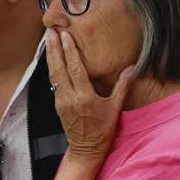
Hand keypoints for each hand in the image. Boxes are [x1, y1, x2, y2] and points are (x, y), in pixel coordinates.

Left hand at [45, 28, 132, 162]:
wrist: (86, 149)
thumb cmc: (103, 130)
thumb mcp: (115, 107)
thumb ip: (122, 85)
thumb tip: (132, 67)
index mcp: (84, 97)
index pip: (75, 68)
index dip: (69, 50)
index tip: (64, 35)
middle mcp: (69, 97)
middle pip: (58, 68)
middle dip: (53, 47)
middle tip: (50, 30)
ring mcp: (60, 101)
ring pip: (53, 74)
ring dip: (50, 55)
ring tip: (47, 38)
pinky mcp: (57, 104)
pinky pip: (53, 81)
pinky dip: (52, 67)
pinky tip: (51, 57)